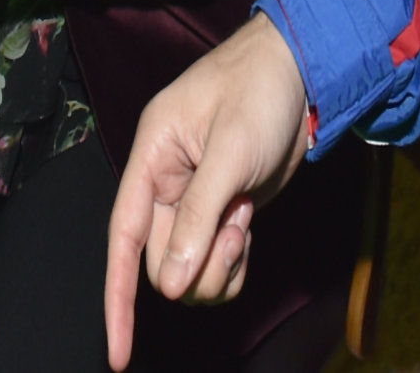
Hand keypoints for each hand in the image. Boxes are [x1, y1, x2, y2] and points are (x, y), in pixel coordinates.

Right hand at [103, 15, 311, 369]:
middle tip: (236, 230)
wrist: (302, 74)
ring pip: (191, 272)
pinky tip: (250, 228)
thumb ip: (199, 216)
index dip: (117, 297)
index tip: (117, 353)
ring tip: (244, 223)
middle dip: (198, 267)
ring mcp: (195, 202)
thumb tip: (170, 283)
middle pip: (162, 264)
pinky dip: (234, 265)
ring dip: (220, 266)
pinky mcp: (224, 214)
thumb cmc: (259, 92)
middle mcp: (165, 184)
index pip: (123, 237)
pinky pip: (217, 266)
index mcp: (151, 157)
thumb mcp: (230, 151)